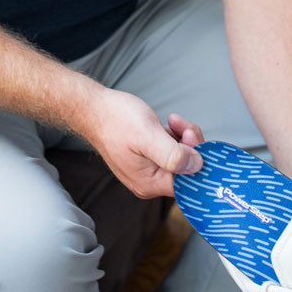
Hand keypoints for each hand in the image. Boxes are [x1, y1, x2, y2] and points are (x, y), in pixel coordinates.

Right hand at [83, 89, 203, 197]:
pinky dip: (173, 136)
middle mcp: (149, 181)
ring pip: (180, 158)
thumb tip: (197, 166)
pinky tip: (167, 124)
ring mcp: (147, 170)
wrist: (93, 109)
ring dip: (182, 138)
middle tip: (181, 124)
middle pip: (185, 170)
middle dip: (190, 145)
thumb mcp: (148, 135)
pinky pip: (169, 151)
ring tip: (172, 121)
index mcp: (149, 183)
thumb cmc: (116, 120)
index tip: (191, 136)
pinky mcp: (146, 158)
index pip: (187, 182)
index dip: (196, 160)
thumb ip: (173, 155)